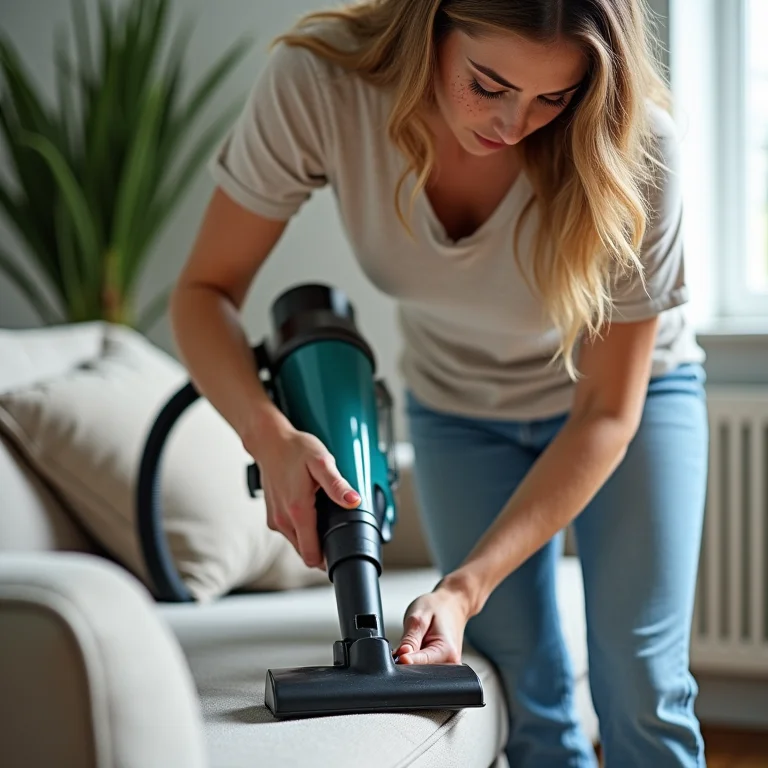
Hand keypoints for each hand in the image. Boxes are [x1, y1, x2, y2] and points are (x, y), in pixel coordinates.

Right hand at [244, 413, 360, 569]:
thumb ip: (337, 485)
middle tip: (340, 534)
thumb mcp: (321, 462)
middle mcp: (283, 520)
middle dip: (323, 550)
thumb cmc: (295, 449)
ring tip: (327, 520)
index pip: (312, 555)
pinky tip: (313, 514)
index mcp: (297, 511)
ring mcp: (275, 519)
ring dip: (312, 539)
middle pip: (305, 553)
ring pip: (298, 544)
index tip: (342, 554)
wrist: (270, 441)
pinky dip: (303, 530)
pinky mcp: (272, 516)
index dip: (328, 560)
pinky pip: (291, 533)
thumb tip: (353, 501)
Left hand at [394, 579, 473, 664]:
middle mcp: (451, 663)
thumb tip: (401, 657)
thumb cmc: (438, 606)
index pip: (418, 664)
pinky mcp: (444, 666)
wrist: (453, 603)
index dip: (404, 658)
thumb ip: (409, 639)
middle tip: (411, 639)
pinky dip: (419, 658)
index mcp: (447, 651)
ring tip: (419, 640)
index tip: (398, 651)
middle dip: (409, 658)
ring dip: (414, 658)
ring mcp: (449, 666)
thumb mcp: (418, 617)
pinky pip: (426, 667)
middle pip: (420, 671)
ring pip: (421, 670)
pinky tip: (422, 645)